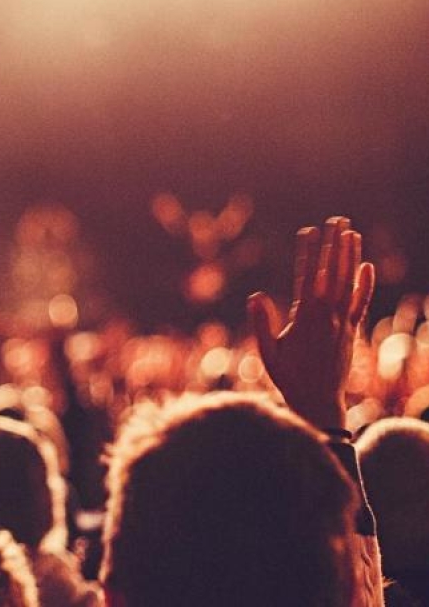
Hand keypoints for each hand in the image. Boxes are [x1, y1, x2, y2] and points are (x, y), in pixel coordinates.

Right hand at [248, 217, 374, 427]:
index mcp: (306, 319)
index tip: (308, 231)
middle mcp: (328, 316)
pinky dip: (365, 284)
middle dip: (335, 245)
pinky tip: (366, 266)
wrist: (319, 401)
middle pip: (333, 273)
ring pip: (349, 283)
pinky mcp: (352, 331)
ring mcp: (343, 323)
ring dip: (351, 257)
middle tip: (337, 220)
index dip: (309, 253)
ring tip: (351, 232)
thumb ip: (262, 324)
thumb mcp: (268, 352)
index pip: (308, 278)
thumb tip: (255, 296)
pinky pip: (361, 303)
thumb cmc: (288, 377)